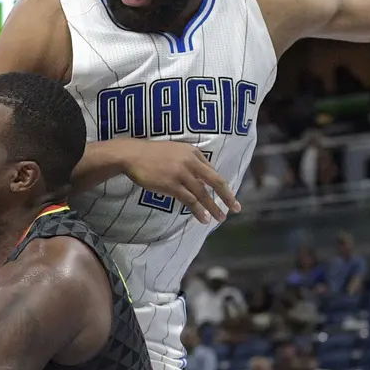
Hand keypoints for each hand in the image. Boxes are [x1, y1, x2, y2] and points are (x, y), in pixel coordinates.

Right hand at [118, 140, 240, 223]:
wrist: (133, 155)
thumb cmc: (152, 154)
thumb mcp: (175, 151)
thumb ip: (189, 161)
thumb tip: (200, 179)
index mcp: (193, 153)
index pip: (212, 171)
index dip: (222, 186)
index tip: (228, 196)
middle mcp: (190, 162)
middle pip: (215, 181)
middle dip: (227, 196)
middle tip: (236, 208)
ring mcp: (181, 173)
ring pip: (203, 193)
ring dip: (213, 207)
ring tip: (220, 218)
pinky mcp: (171, 185)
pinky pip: (189, 200)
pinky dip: (198, 210)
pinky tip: (203, 218)